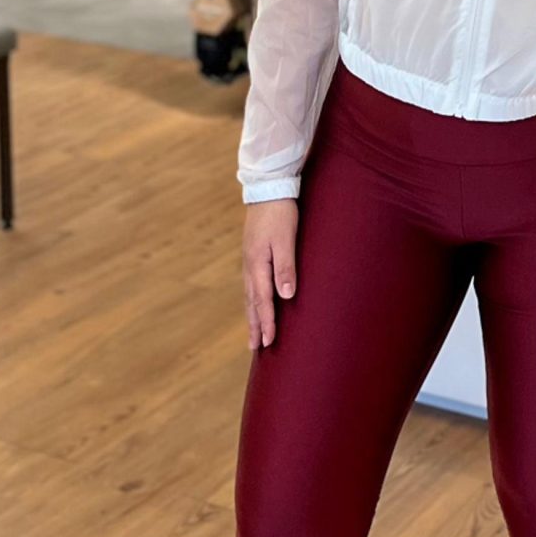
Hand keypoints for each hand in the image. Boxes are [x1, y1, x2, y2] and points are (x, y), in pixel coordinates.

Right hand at [242, 199, 298, 349]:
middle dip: (254, 325)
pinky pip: (251, 284)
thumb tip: (286, 296)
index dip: (267, 323)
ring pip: (249, 294)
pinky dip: (252, 299)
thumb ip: (286, 268)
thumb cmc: (280, 214)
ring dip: (251, 314)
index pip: (263, 301)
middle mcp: (250, 266)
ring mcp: (249, 260)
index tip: (269, 343)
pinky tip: (255, 302)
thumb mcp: (286, 240)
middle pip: (251, 302)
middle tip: (255, 348)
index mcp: (257, 265)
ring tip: (253, 332)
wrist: (268, 188)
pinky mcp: (252, 253)